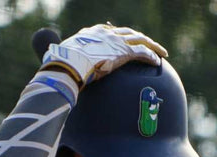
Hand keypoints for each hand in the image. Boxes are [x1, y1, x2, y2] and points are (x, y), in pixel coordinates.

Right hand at [40, 23, 167, 86]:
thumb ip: (64, 59)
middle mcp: (105, 34)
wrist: (67, 66)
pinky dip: (151, 56)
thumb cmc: (61, 66)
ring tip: (162, 53)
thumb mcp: (61, 59)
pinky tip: (158, 62)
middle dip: (140, 38)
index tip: (125, 38)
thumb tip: (54, 64)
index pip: (109, 30)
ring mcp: (115, 42)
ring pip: (139, 40)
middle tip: (150, 45)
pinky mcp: (122, 52)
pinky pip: (142, 52)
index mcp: (90, 33)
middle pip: (128, 33)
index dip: (119, 34)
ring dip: (152, 46)